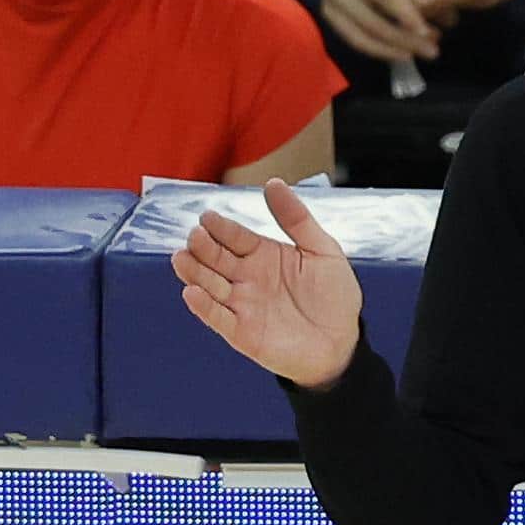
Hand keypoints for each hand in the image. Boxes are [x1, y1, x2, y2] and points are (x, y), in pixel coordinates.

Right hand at [170, 179, 362, 389]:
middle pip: (217, 259)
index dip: (222, 227)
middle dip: (204, 247)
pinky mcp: (241, 332)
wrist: (343, 341)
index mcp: (263, 255)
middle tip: (195, 235)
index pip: (235, 237)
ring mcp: (242, 305)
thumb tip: (274, 184)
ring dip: (194, 273)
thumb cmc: (334, 297)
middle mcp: (247, 278)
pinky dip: (204, 307)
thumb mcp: (323, 251)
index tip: (207, 216)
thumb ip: (297, 219)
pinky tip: (192, 292)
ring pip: (210, 285)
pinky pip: (218, 318)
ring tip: (181, 258)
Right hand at [321, 0, 439, 62]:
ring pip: (365, 33)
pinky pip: (356, 40)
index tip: (426, 33)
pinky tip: (403, 55)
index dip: (406, 14)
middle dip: (406, 38)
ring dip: (396, 49)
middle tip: (434, 50)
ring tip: (425, 53)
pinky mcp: (330, 14)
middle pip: (374, 18)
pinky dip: (381, 51)